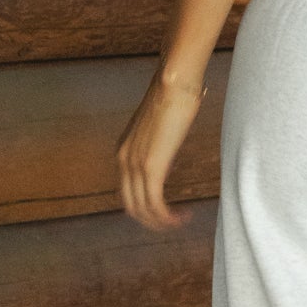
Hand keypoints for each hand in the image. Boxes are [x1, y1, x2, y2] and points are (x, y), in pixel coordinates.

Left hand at [117, 68, 205, 229]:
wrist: (173, 83)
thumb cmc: (173, 98)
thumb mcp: (160, 130)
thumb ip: (158, 148)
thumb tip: (167, 161)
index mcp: (123, 152)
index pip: (128, 192)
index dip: (147, 205)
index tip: (168, 207)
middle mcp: (123, 161)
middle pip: (132, 206)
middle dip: (152, 221)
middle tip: (173, 222)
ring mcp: (134, 165)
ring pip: (143, 209)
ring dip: (162, 221)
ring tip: (181, 221)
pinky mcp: (151, 167)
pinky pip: (155, 204)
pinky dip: (168, 216)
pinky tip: (183, 216)